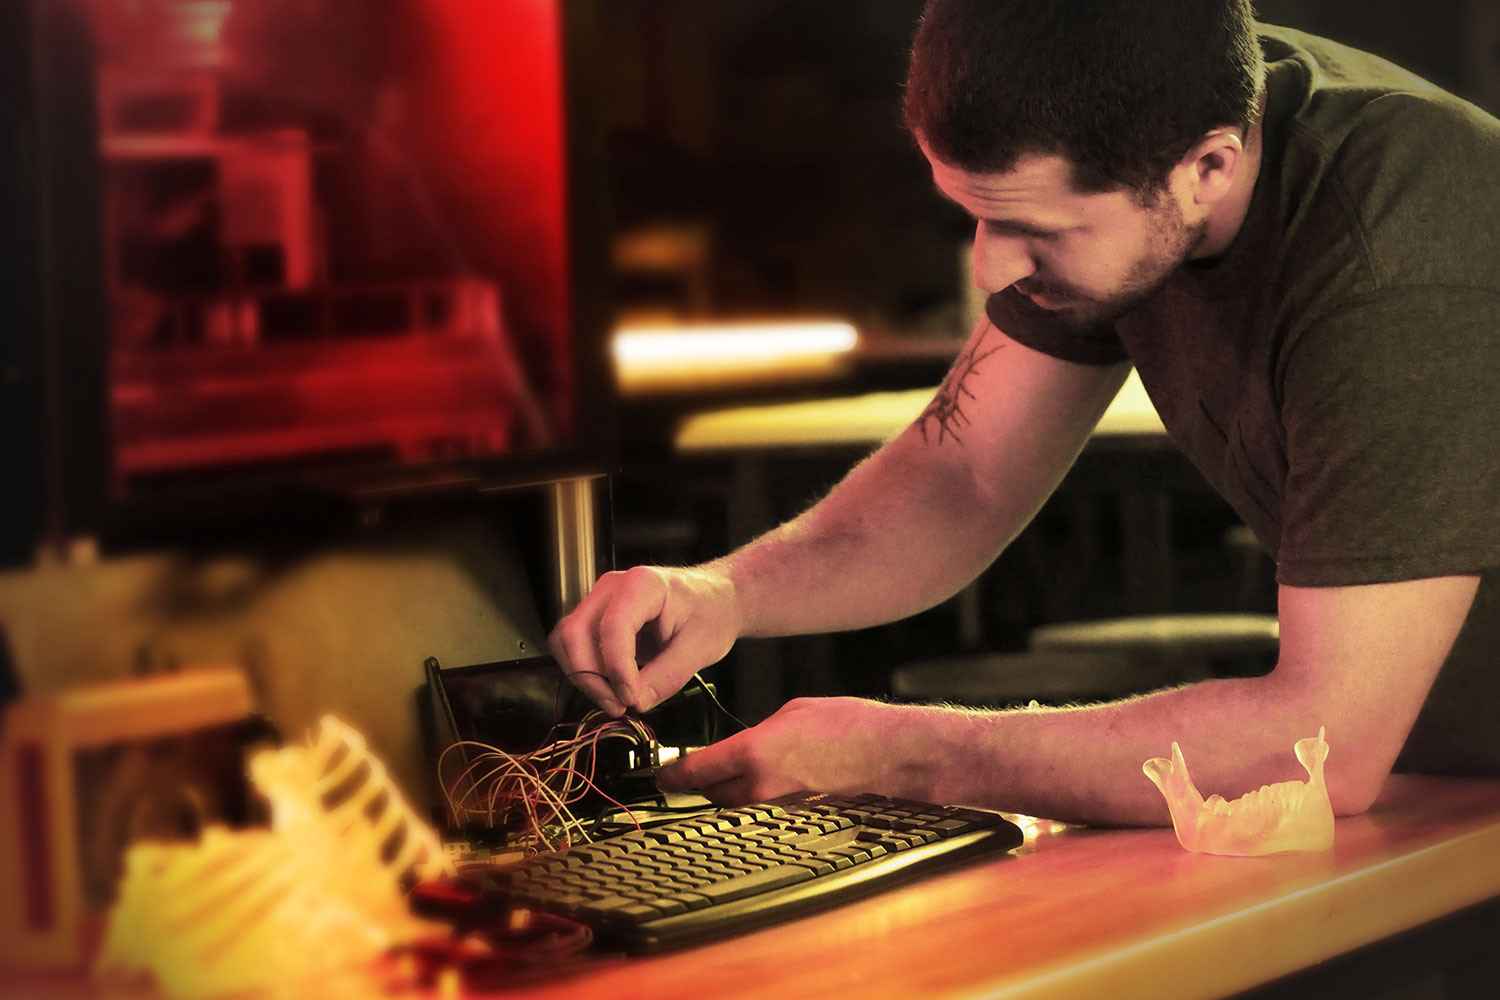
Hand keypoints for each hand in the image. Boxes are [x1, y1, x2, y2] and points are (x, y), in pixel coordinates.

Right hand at [548, 564, 741, 715]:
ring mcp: (600, 601)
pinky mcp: (596, 618)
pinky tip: (612, 688)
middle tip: (618, 706)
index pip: (613, 627)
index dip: (617, 668)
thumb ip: (667, 677)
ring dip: (584, 677)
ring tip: (615, 700)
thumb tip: (635, 702)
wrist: (714, 599)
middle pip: (575, 632)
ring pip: (567, 641)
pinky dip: (586, 672)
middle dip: (590, 677)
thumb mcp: (701, 648)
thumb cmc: (711, 613)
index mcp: (643, 585)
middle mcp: (612, 587)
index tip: (631, 698)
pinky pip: (575, 647)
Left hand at [657, 697, 915, 804]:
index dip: (673, 775)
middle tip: (692, 770)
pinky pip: (761, 806)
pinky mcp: (795, 811)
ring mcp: (778, 803)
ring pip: (735, 803)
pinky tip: (765, 778)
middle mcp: (760, 784)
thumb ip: (757, 732)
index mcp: (753, 751)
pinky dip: (755, 796)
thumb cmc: (845, 725)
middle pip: (711, 793)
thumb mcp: (791, 712)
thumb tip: (744, 743)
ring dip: (727, 790)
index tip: (663, 774)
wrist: (886, 752)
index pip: (696, 771)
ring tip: (727, 772)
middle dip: (699, 783)